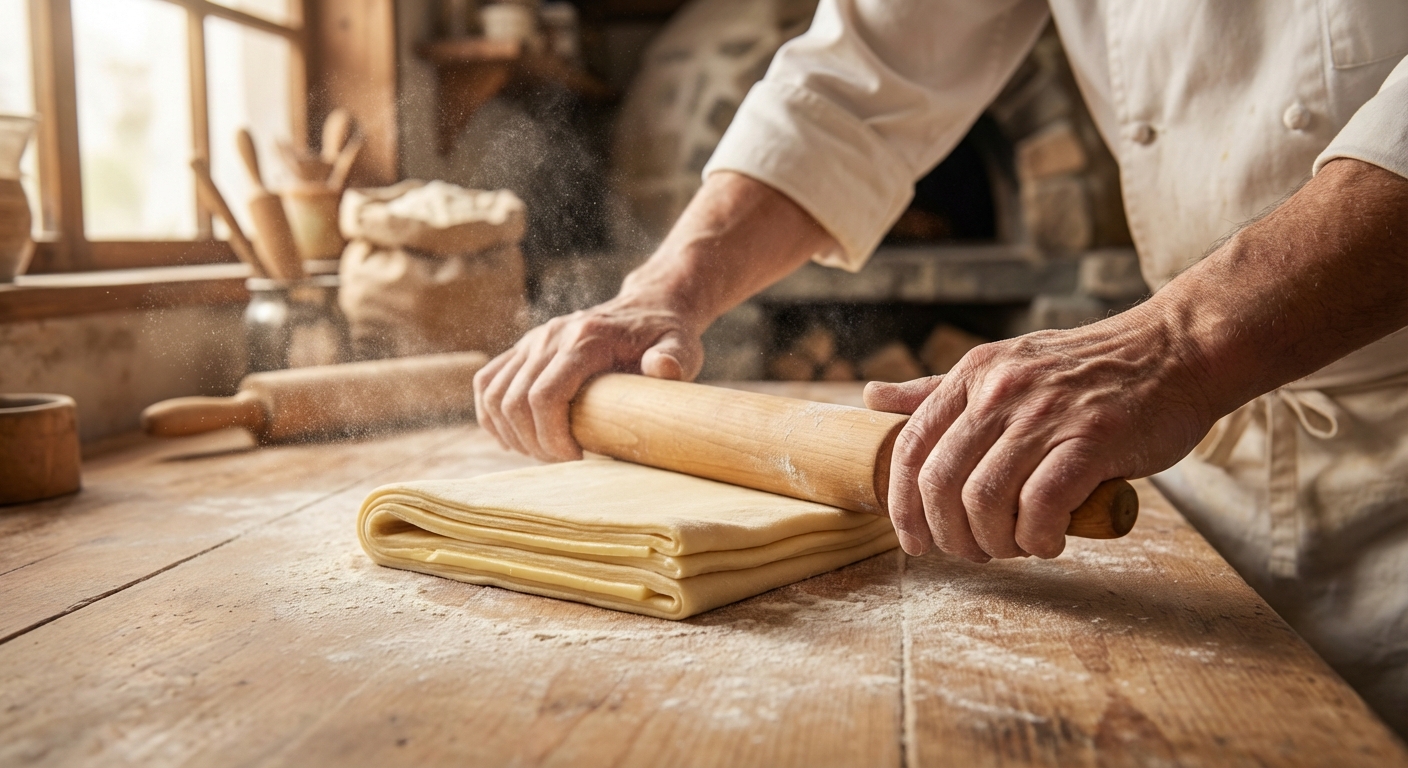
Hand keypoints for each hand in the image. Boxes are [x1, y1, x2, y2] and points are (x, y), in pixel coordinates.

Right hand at [474, 295, 702, 461]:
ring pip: (494, 394)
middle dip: (534, 443)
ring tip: (545, 451)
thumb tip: (662, 369)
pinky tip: (513, 437)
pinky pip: (488, 381)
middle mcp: (550, 337)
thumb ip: (673, 358)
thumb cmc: (665, 334)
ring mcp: (533, 341)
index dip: (551, 437)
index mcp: (584, 339)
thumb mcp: (681, 345)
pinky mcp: (524, 348)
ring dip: (512, 433)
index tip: (577, 458)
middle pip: (515, 401)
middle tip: (564, 461)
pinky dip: (492, 414)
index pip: (544, 395)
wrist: (647, 305)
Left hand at [864, 310, 1217, 560]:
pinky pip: (1040, 506)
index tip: (914, 541)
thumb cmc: (1089, 371)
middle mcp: (1000, 391)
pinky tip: (1049, 541)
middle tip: (971, 553)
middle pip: (939, 483)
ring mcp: (1045, 414)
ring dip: (993, 542)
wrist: (1176, 352)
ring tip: (1014, 547)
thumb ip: (939, 391)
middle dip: (947, 535)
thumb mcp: (1005, 367)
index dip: (902, 506)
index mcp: (973, 375)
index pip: (908, 449)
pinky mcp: (1091, 440)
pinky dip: (1037, 538)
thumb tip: (872, 398)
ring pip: (984, 500)